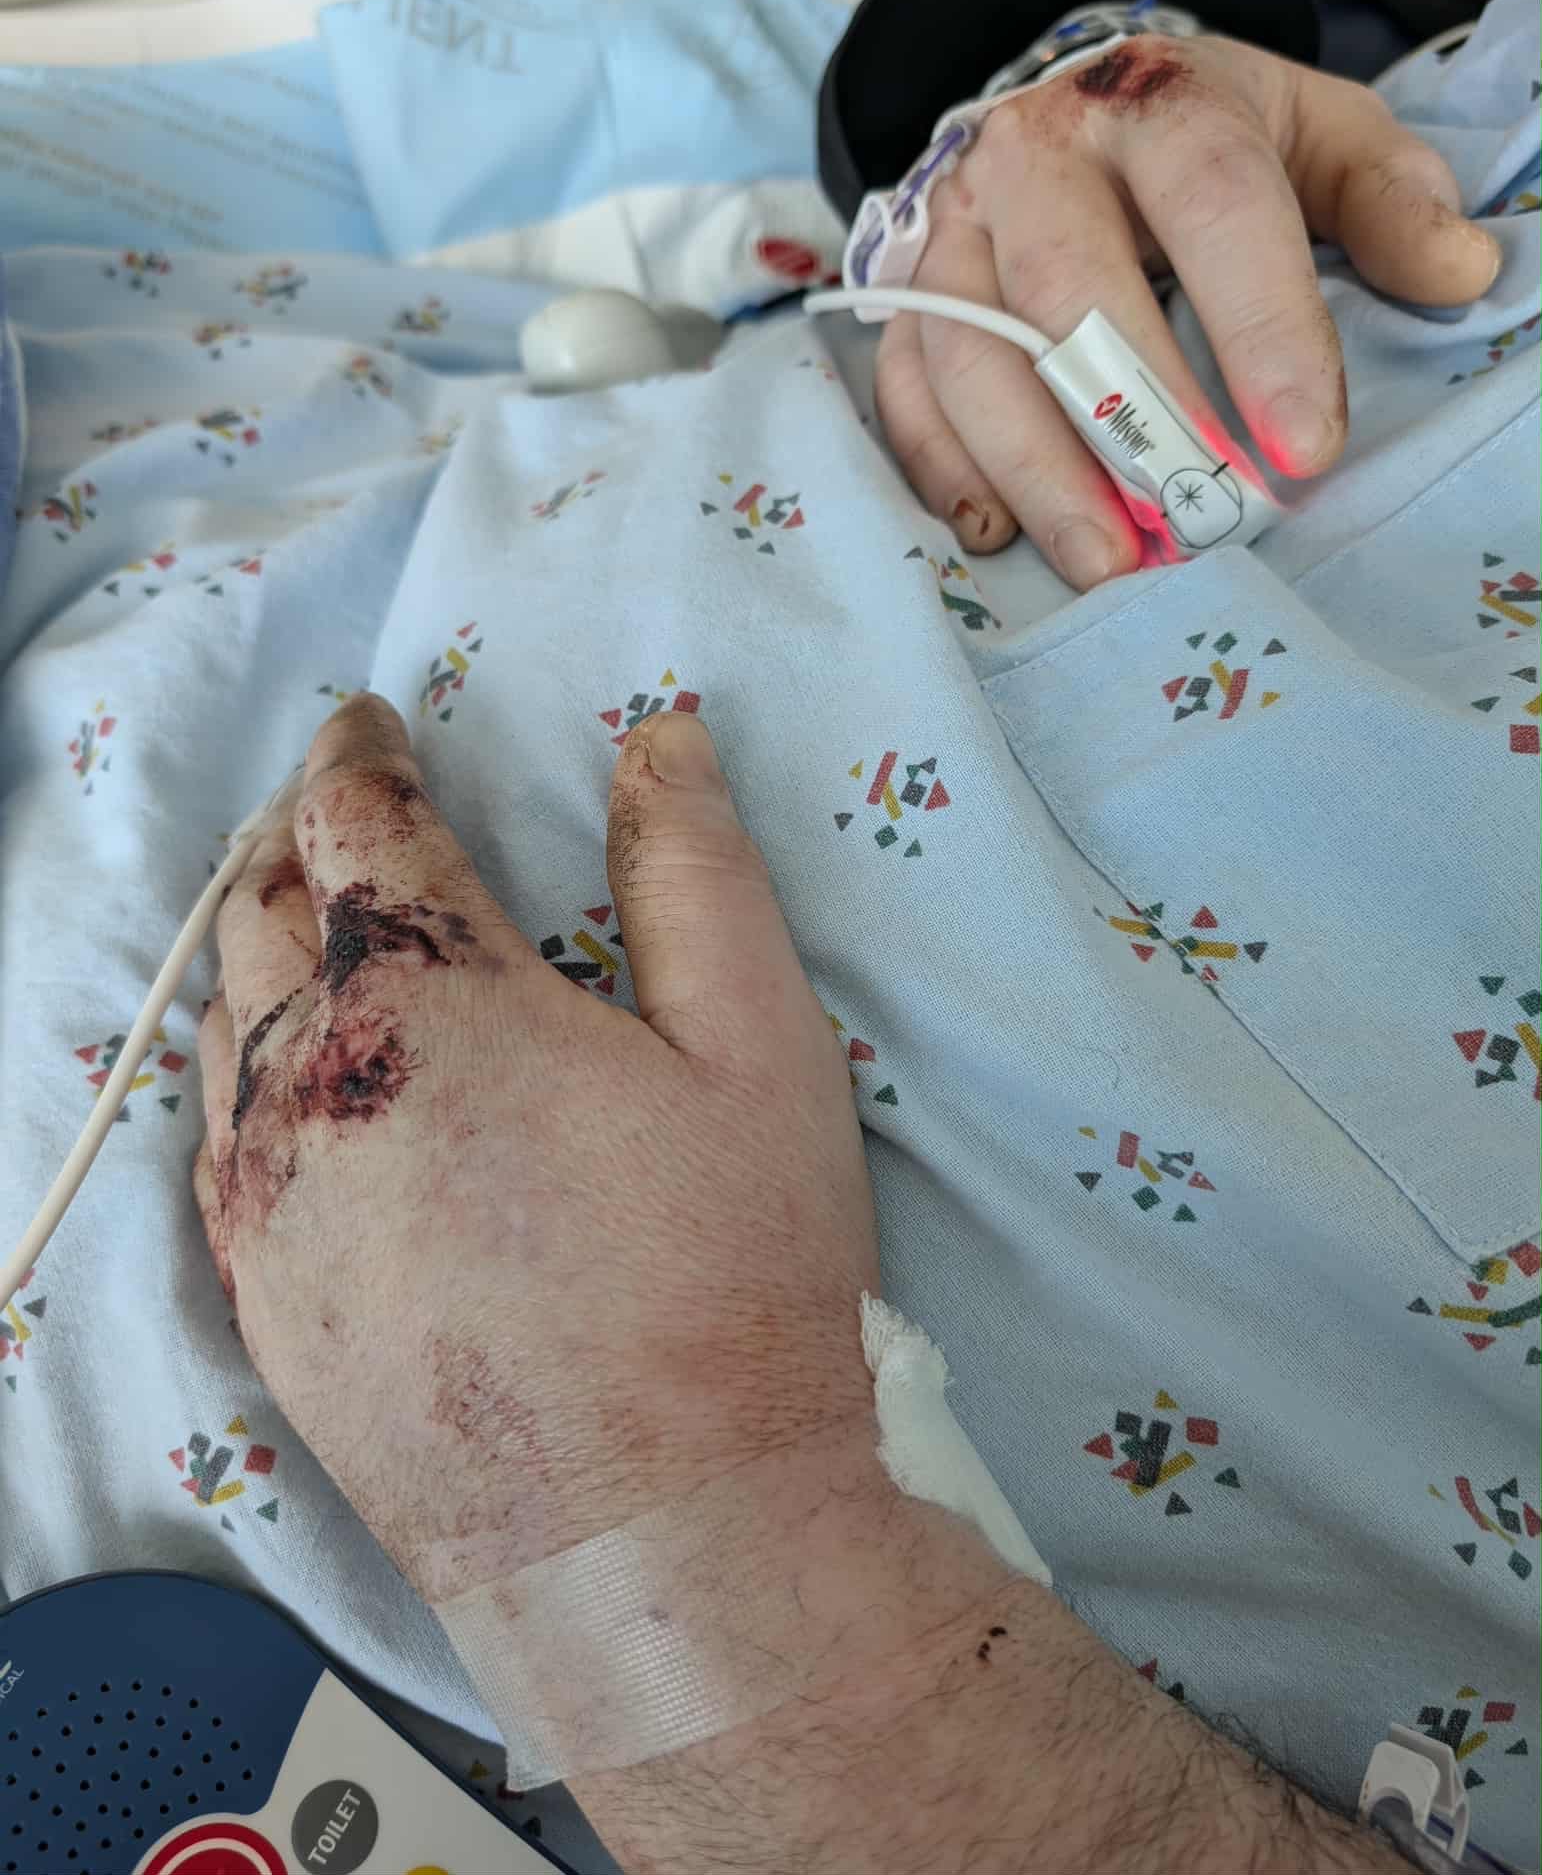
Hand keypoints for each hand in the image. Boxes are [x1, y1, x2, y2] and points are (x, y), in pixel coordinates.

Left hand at [193, 696, 878, 1596]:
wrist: (663, 1531)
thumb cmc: (728, 1280)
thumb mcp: (757, 1046)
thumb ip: (695, 873)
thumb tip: (658, 740)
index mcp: (425, 997)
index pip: (355, 821)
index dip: (359, 752)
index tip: (371, 724)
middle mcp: (309, 1086)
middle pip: (262, 909)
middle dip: (298, 838)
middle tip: (342, 813)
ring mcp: (267, 1205)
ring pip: (225, 1027)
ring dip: (265, 951)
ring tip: (320, 931)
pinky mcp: (265, 1303)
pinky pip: (218, 1147)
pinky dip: (249, 1074)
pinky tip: (300, 1087)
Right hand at [876, 33, 1501, 586]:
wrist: (1075, 102)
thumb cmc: (1208, 139)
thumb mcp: (1317, 131)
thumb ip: (1389, 198)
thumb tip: (1458, 273)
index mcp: (1156, 102)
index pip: (1214, 207)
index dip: (1262, 330)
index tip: (1305, 448)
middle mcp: (1036, 155)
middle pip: (1068, 290)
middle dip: (1133, 423)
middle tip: (1192, 525)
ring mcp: (955, 226)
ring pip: (973, 354)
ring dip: (1037, 468)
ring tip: (1104, 561)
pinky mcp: (908, 291)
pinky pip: (907, 387)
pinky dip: (944, 469)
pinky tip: (1000, 534)